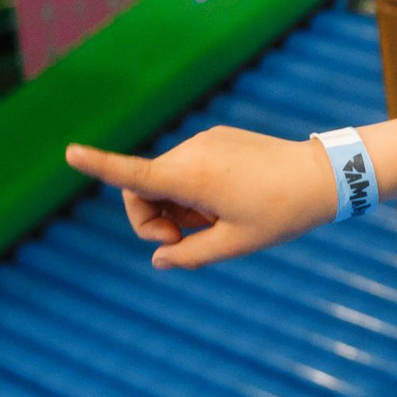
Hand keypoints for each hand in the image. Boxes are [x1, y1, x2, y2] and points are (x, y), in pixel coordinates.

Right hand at [64, 128, 339, 270]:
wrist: (325, 176)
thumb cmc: (281, 213)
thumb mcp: (234, 245)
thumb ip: (189, 254)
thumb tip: (160, 258)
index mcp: (190, 176)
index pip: (133, 173)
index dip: (98, 165)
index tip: (71, 152)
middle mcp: (191, 151)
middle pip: (143, 187)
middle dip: (151, 218)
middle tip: (182, 242)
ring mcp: (205, 141)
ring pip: (167, 179)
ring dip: (177, 207)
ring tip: (216, 223)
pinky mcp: (218, 138)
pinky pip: (189, 168)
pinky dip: (193, 190)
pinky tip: (227, 203)